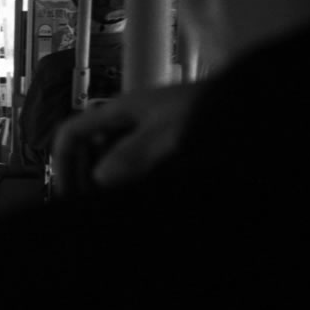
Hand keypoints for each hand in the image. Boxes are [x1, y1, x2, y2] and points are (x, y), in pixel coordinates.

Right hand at [51, 83, 201, 197]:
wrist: (249, 107)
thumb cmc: (210, 110)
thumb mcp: (168, 134)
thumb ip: (132, 155)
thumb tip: (101, 177)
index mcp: (122, 110)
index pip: (71, 132)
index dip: (61, 161)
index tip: (65, 192)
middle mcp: (130, 120)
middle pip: (88, 148)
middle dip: (82, 175)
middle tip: (86, 203)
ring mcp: (146, 132)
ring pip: (110, 158)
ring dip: (106, 180)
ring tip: (110, 200)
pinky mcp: (163, 145)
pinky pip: (133, 165)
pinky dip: (128, 180)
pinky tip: (134, 191)